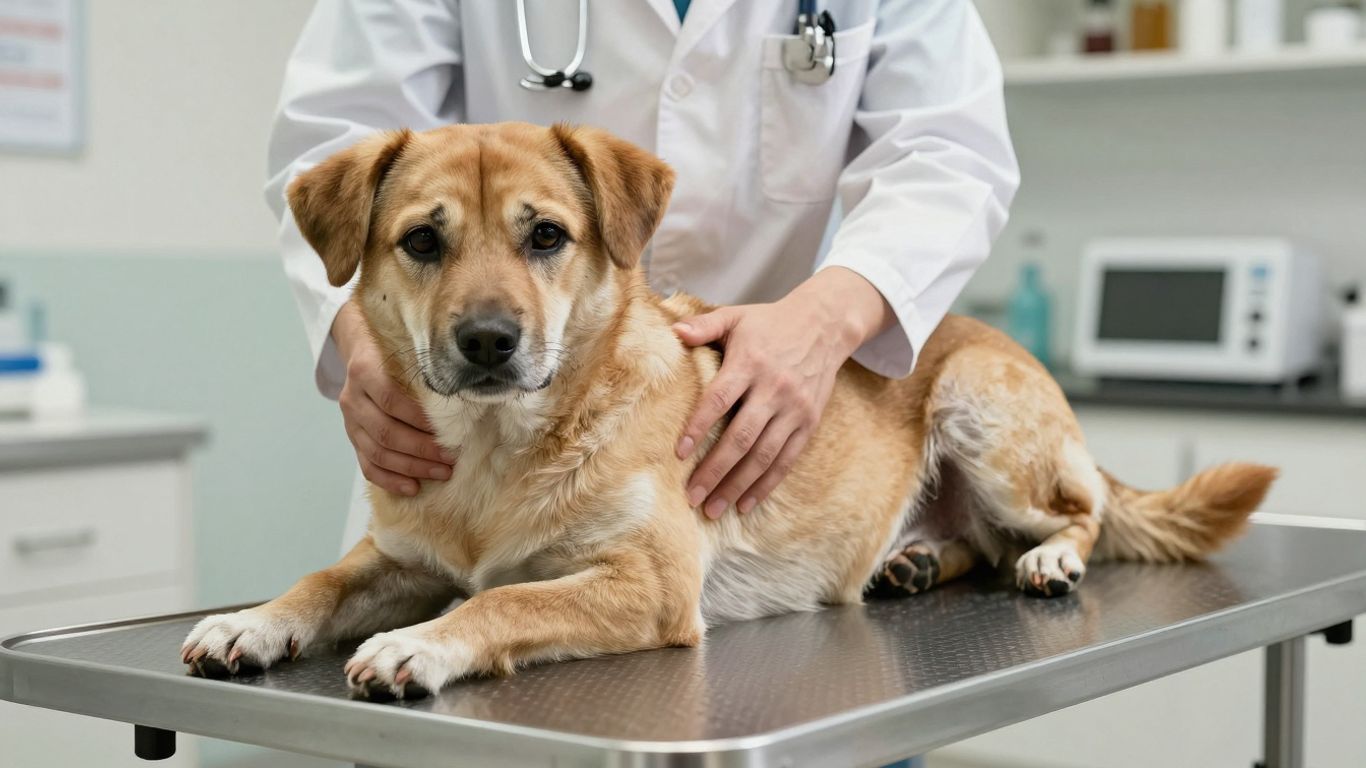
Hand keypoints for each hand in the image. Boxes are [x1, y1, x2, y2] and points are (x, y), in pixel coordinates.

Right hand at [333, 302, 454, 495]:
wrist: (359, 351)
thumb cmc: (392, 354)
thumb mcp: (405, 352)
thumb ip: (424, 372)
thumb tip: (467, 392)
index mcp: (364, 372)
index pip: (392, 400)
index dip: (419, 420)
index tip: (446, 431)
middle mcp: (352, 399)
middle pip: (386, 432)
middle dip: (422, 450)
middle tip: (451, 460)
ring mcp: (349, 422)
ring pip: (377, 452)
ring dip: (411, 468)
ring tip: (441, 473)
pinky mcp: (352, 438)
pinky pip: (367, 465)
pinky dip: (390, 480)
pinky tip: (412, 487)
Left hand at [673, 267, 893, 517]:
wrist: (826, 324)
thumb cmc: (771, 322)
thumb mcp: (736, 316)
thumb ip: (704, 325)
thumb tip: (674, 332)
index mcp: (750, 363)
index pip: (719, 399)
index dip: (698, 426)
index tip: (679, 453)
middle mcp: (774, 389)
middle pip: (741, 437)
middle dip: (715, 470)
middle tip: (692, 496)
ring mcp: (794, 409)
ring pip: (763, 456)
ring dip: (737, 485)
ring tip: (713, 508)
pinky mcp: (809, 422)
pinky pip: (786, 460)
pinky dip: (766, 485)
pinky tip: (746, 504)